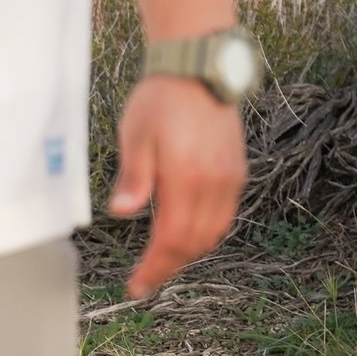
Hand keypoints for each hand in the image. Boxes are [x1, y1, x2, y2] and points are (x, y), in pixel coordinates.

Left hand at [110, 75, 246, 298]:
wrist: (198, 68)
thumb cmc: (160, 100)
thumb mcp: (135, 136)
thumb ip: (133, 177)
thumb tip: (121, 212)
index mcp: (188, 177)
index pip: (171, 238)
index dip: (154, 268)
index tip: (135, 287)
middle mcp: (216, 182)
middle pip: (194, 242)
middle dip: (169, 267)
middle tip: (143, 282)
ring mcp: (230, 177)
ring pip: (214, 232)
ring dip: (188, 254)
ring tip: (161, 265)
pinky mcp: (235, 170)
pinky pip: (224, 215)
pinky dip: (204, 235)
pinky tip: (184, 237)